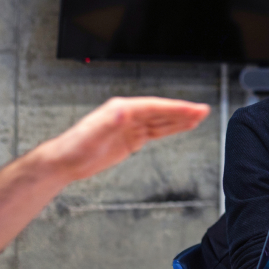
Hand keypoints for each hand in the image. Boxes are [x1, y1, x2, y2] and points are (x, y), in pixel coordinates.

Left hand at [39, 97, 209, 182]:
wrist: (65, 162)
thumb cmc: (74, 147)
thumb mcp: (92, 133)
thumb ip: (109, 121)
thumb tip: (123, 110)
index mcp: (121, 109)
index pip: (154, 107)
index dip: (175, 108)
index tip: (192, 109)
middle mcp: (128, 114)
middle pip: (161, 111)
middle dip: (183, 111)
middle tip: (203, 110)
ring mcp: (131, 126)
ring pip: (161, 121)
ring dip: (180, 119)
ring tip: (199, 117)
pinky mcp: (131, 139)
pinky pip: (156, 132)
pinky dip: (170, 129)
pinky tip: (181, 127)